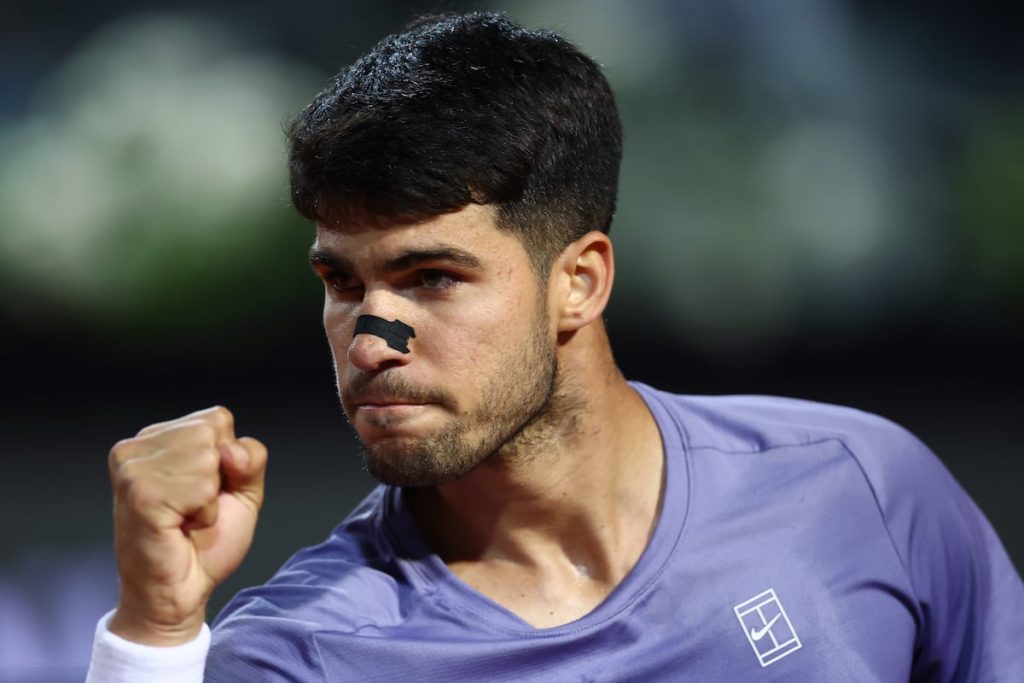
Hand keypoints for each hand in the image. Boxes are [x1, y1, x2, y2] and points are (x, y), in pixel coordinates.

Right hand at [106, 406, 266, 645]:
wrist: (181, 593)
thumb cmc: (205, 544)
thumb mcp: (243, 491)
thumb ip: (250, 458)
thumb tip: (231, 450)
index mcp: (156, 439)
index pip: (217, 417)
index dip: (228, 459)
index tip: (204, 491)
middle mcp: (136, 448)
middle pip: (212, 432)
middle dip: (219, 477)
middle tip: (193, 509)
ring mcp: (133, 470)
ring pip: (208, 457)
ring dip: (210, 498)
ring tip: (185, 518)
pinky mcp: (139, 495)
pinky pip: (201, 488)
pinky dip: (204, 514)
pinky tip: (181, 528)